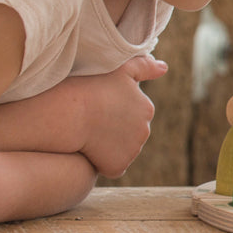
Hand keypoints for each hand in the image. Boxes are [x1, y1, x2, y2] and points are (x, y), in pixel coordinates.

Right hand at [72, 55, 166, 176]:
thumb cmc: (90, 86)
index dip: (113, 110)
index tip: (97, 105)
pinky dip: (102, 162)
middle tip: (91, 120)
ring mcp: (132, 151)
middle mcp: (144, 131)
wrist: (68, 113)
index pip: (133, 113)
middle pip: (129, 133)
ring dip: (108, 146)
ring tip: (88, 135)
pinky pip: (112, 167)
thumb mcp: (120, 68)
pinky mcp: (118, 166)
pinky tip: (88, 151)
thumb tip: (164, 68)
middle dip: (114, 129)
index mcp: (146, 108)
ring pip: (121, 150)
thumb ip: (144, 66)